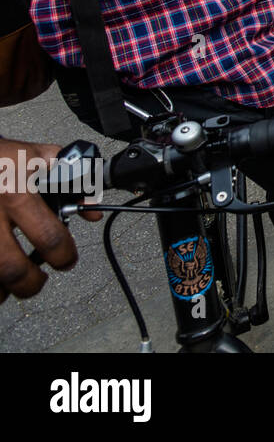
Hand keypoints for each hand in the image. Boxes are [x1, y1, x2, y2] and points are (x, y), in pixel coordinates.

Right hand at [0, 140, 100, 303]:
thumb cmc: (2, 157)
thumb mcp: (39, 157)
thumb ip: (73, 181)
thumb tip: (92, 212)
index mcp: (17, 193)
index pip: (49, 236)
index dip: (64, 255)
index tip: (67, 259)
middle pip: (11, 269)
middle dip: (31, 283)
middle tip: (39, 281)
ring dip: (3, 288)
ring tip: (14, 284)